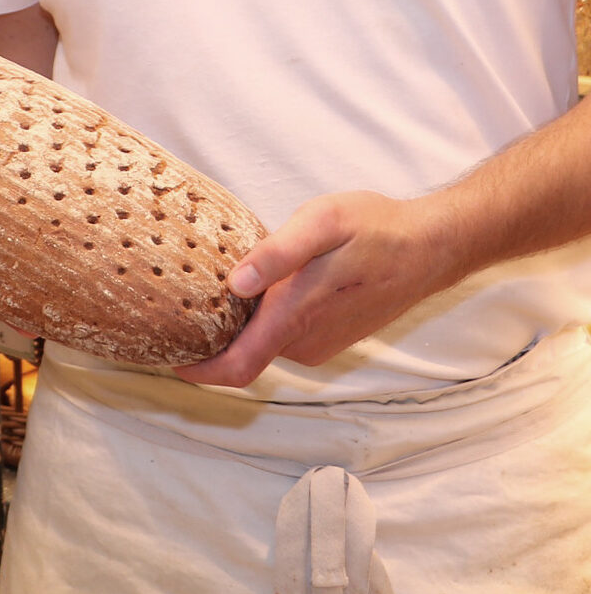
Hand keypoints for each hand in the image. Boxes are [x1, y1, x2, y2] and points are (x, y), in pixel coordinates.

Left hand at [174, 188, 455, 387]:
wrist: (430, 247)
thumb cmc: (376, 228)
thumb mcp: (323, 222)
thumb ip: (278, 253)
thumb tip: (235, 284)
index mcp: (297, 317)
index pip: (238, 366)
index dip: (198, 370)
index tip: (163, 355)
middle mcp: (305, 342)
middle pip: (242, 352)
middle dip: (210, 335)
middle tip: (178, 298)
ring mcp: (318, 344)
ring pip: (262, 342)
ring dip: (238, 321)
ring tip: (214, 282)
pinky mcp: (328, 337)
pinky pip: (282, 335)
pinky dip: (263, 317)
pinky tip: (256, 283)